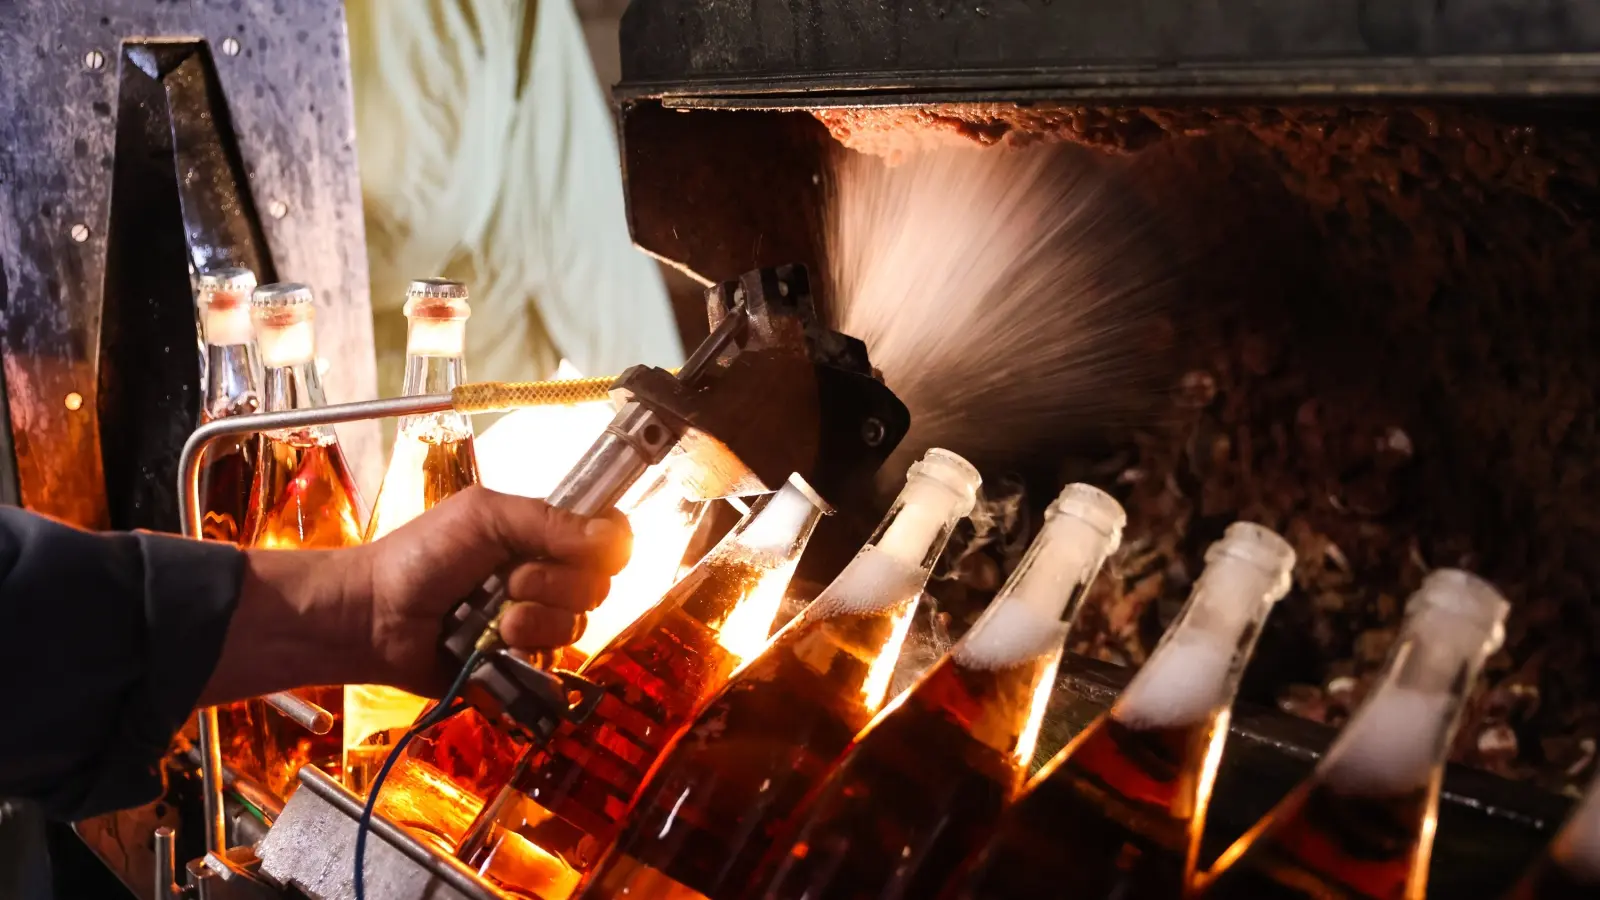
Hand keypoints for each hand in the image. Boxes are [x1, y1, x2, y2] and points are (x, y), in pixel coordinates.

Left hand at [363, 486, 631, 693]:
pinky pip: (551, 663)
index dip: (609, 546)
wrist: (375, 616)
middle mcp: (548, 576)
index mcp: (543, 534)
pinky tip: (495, 647)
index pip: (608, 536)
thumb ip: (549, 521)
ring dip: (536, 621)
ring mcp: (536, 621)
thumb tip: (616, 537)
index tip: (586, 551)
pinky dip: (525, 654)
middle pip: (598, 586)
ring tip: (494, 620)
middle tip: (509, 581)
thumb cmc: (422, 555)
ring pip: (576, 626)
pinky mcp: (520, 662)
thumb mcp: (484, 518)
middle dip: (554, 585)